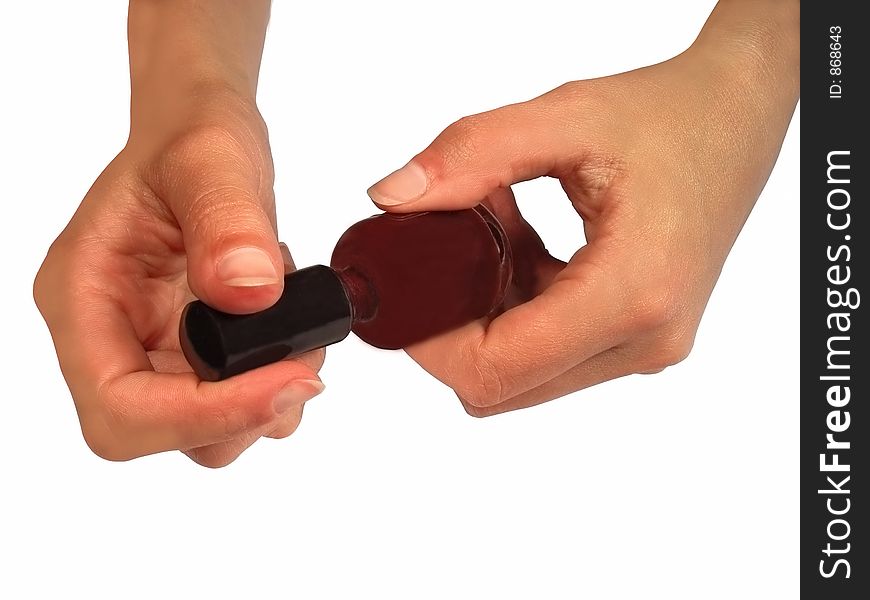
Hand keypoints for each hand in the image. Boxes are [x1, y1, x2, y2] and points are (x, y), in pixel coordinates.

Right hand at [34, 0, 323, 465]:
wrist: (202, 138)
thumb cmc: (190, 137)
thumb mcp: (211, 155)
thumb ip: (226, 219)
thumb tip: (250, 292)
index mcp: (82, 297)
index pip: (119, 406)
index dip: (202, 414)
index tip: (287, 378)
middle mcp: (108, 337)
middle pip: (156, 432)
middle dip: (238, 413)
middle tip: (306, 363)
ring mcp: (150, 350)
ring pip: (201, 431)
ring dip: (263, 405)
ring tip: (301, 338)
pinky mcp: (192, 354)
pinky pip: (231, 402)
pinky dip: (273, 385)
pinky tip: (293, 334)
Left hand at [367, 0, 798, 415]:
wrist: (737, 117)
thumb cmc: (672, 115)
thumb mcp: (564, 118)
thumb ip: (470, 156)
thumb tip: (393, 199)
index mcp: (633, 293)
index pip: (496, 370)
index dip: (431, 344)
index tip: (408, 291)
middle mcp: (645, 339)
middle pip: (504, 385)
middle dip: (454, 326)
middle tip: (449, 251)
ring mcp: (646, 346)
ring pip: (523, 375)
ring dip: (488, 315)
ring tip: (500, 235)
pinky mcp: (640, 339)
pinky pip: (550, 353)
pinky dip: (517, 309)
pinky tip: (523, 247)